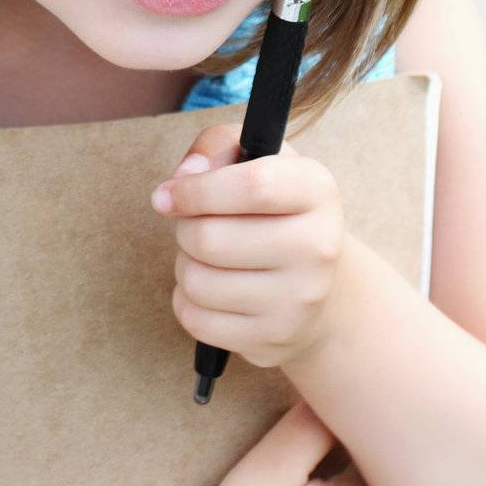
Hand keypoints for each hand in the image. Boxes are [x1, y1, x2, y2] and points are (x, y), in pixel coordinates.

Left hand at [150, 121, 352, 369]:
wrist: (318, 285)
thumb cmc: (273, 210)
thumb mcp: (258, 159)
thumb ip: (217, 146)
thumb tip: (183, 177)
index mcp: (317, 191)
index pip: (252, 187)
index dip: (196, 190)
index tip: (166, 195)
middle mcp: (318, 246)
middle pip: (211, 238)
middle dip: (184, 228)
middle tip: (193, 225)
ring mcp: (299, 299)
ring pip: (197, 281)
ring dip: (184, 264)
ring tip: (206, 256)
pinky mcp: (275, 339)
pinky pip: (195, 319)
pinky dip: (186, 301)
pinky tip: (210, 289)